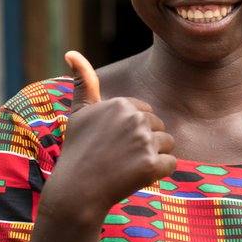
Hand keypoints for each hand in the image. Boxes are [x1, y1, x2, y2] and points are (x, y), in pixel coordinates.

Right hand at [39, 51, 175, 222]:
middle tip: (119, 157)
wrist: (77, 191)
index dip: (133, 131)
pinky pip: (171, 164)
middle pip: (159, 127)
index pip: (146, 113)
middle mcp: (134, 118)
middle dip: (145, 143)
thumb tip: (71, 51)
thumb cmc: (78, 150)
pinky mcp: (151, 165)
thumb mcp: (79, 113)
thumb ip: (83, 81)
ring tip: (127, 167)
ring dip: (153, 157)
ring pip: (168, 145)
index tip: (113, 142)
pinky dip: (158, 173)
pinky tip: (136, 177)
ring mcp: (143, 142)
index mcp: (121, 103)